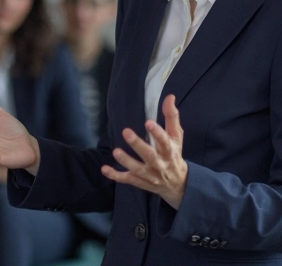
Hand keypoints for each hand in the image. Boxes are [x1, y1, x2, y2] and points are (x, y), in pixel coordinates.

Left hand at [101, 94, 187, 208]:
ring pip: (137, 169)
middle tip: (126, 132)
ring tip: (115, 151)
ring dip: (126, 160)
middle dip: (137, 144)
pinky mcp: (140, 181)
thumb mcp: (176, 136)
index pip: (164, 141)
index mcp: (169, 151)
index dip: (157, 132)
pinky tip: (104, 169)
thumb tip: (169, 96)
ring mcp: (149, 174)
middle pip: (149, 155)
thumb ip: (171, 117)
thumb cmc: (174, 154)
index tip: (148, 122)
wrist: (177, 183)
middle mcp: (160, 163)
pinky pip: (127, 179)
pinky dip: (115, 176)